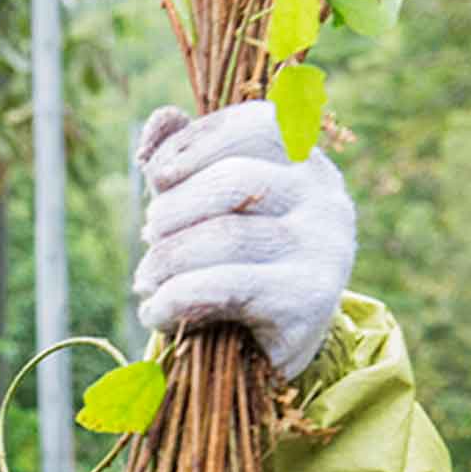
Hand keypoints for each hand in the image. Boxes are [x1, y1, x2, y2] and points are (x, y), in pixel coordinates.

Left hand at [132, 102, 355, 378]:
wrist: (269, 352)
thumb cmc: (236, 267)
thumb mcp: (211, 210)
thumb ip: (185, 161)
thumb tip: (161, 119)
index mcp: (305, 163)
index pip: (257, 125)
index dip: (196, 143)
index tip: (158, 177)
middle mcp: (324, 198)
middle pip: (234, 181)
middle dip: (172, 211)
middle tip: (148, 240)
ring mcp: (323, 249)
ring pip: (225, 236)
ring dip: (166, 261)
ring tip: (145, 281)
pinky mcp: (307, 301)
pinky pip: (225, 287)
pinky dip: (175, 299)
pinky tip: (157, 312)